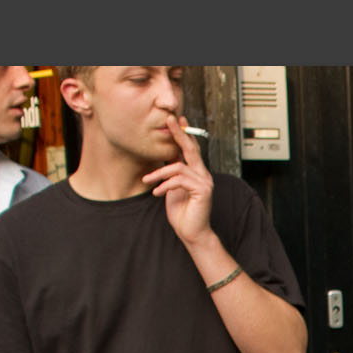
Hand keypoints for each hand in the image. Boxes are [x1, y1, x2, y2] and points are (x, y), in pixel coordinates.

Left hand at [143, 114, 214, 245]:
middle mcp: (204, 174)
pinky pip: (179, 180)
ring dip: (159, 173)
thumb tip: (164, 158)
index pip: (191, 149)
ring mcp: (205, 182)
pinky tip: (157, 193)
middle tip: (170, 119)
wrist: (192, 233)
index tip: (176, 120)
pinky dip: (164, 185)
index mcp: (197, 172)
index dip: (184, 134)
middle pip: (191, 149)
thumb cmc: (182, 213)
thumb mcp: (172, 188)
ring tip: (147, 181)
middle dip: (179, 133)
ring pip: (178, 167)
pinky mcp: (203, 191)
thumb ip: (171, 174)